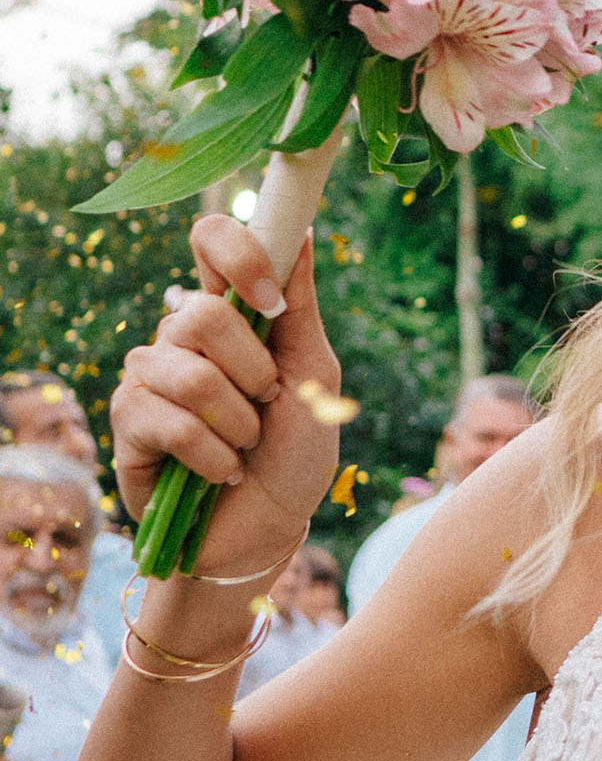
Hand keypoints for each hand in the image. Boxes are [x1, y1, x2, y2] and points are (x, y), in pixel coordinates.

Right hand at [112, 219, 341, 572]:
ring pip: (190, 373)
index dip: (237, 256)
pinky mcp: (128, 422)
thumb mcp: (314, 378)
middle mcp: (179, 335)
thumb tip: (304, 234)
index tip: (272, 302)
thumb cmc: (295, 451)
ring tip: (246, 445)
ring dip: (238, 422)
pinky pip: (172, 423)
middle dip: (253, 372)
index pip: (210, 240)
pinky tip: (222, 471)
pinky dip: (214, 456)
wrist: (269, 526)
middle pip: (200, 314)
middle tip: (267, 403)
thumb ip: (301, 308)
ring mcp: (147, 376)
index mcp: (229, 313)